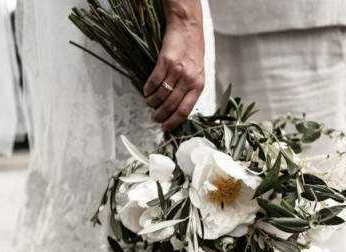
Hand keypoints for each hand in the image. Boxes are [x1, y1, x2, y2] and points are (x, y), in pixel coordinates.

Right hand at [143, 0, 204, 132]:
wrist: (188, 28)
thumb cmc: (193, 53)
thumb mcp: (197, 74)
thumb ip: (189, 90)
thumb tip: (176, 110)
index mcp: (198, 86)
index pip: (185, 111)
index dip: (173, 123)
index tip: (164, 128)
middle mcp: (189, 80)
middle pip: (171, 106)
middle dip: (160, 116)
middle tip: (154, 119)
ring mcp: (177, 71)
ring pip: (161, 95)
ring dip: (152, 103)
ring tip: (148, 103)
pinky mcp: (165, 61)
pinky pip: (154, 81)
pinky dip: (148, 89)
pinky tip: (146, 91)